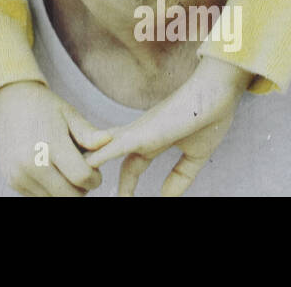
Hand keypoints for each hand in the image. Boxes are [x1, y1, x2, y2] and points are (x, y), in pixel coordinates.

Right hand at [0, 81, 111, 196]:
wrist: (8, 103)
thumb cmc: (44, 107)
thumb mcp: (69, 114)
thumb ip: (89, 133)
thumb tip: (108, 143)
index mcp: (49, 144)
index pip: (81, 177)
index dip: (94, 179)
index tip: (95, 172)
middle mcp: (31, 163)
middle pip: (70, 195)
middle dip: (82, 188)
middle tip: (82, 173)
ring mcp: (20, 174)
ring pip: (55, 199)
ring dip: (65, 190)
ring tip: (64, 169)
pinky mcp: (13, 182)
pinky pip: (40, 197)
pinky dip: (50, 189)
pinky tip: (50, 170)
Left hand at [87, 57, 250, 196]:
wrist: (217, 92)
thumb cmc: (210, 116)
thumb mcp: (195, 155)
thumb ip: (181, 175)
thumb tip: (166, 197)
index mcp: (153, 139)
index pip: (132, 166)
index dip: (126, 184)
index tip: (121, 198)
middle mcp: (140, 134)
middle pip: (110, 157)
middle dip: (97, 172)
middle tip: (83, 185)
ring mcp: (138, 132)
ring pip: (105, 151)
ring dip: (89, 164)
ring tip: (73, 176)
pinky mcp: (142, 131)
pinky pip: (115, 146)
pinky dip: (100, 156)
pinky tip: (85, 164)